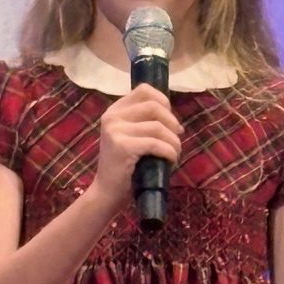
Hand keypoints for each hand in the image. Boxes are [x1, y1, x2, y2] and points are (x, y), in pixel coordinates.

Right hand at [89, 83, 182, 209]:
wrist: (107, 192)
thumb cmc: (124, 166)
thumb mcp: (131, 136)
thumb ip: (144, 121)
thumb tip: (173, 116)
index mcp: (114, 111)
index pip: (143, 90)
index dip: (163, 101)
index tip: (169, 120)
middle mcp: (112, 117)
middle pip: (153, 106)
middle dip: (172, 122)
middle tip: (176, 137)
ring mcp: (115, 131)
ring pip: (158, 127)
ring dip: (173, 141)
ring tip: (175, 152)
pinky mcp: (122, 146)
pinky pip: (156, 143)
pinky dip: (169, 152)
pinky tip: (171, 160)